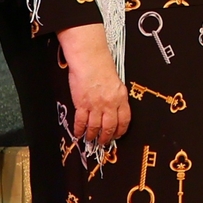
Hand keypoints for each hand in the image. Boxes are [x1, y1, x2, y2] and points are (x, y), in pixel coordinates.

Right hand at [59, 26, 129, 146]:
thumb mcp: (116, 82)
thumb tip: (114, 108)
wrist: (89, 59)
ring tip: (90, 140)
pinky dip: (79, 130)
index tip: (117, 135)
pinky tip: (78, 133)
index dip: (121, 130)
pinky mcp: (82, 104)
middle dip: (106, 138)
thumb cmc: (101, 66)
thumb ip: (116, 96)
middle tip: (103, 143)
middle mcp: (110, 103)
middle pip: (109, 127)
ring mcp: (95, 105)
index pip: (124, 120)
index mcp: (121, 97)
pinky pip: (81, 122)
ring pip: (95, 127)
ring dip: (92, 136)